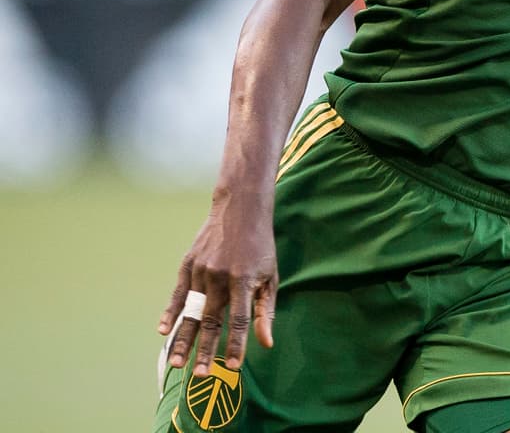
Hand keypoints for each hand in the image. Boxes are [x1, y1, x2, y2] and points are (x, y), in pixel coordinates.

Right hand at [157, 203, 277, 375]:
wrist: (240, 210)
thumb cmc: (260, 247)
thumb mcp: (270, 275)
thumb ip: (265, 310)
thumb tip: (266, 342)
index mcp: (244, 281)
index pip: (239, 320)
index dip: (237, 345)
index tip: (234, 367)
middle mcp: (221, 277)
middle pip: (211, 321)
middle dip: (206, 350)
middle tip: (201, 376)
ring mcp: (202, 271)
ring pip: (191, 312)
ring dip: (184, 339)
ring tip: (177, 364)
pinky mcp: (188, 265)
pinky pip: (177, 294)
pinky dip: (170, 313)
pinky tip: (163, 331)